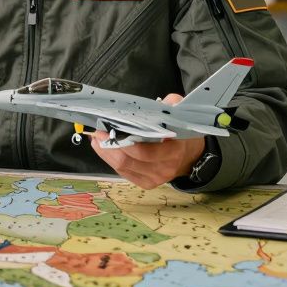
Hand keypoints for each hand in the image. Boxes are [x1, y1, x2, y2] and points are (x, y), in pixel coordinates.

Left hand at [90, 93, 205, 188]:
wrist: (189, 156)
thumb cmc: (180, 133)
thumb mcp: (179, 114)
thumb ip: (170, 105)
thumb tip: (155, 103)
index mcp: (173, 151)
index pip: (143, 151)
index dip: (122, 139)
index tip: (107, 126)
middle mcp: (164, 168)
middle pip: (127, 160)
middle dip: (109, 146)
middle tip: (98, 132)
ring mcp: (155, 178)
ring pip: (122, 167)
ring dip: (106, 153)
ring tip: (97, 139)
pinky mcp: (146, 183)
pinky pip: (124, 173)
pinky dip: (111, 160)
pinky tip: (104, 149)